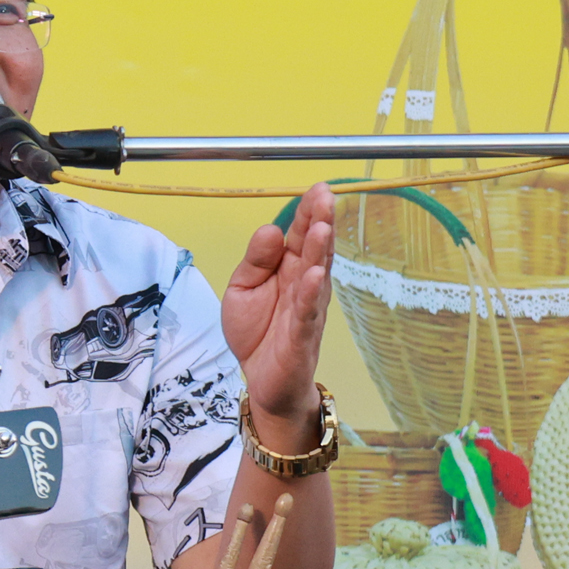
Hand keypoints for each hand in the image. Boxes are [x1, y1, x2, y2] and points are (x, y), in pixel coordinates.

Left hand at [222, 182, 333, 448]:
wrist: (261, 381)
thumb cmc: (256, 331)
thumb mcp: (243, 289)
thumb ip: (255, 261)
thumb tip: (269, 229)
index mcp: (288, 269)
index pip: (300, 235)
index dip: (307, 212)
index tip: (317, 188)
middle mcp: (304, 285)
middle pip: (314, 249)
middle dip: (319, 222)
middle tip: (325, 196)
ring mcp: (306, 310)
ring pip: (316, 276)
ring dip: (320, 252)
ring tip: (322, 228)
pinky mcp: (301, 337)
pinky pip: (307, 313)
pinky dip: (311, 295)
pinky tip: (316, 276)